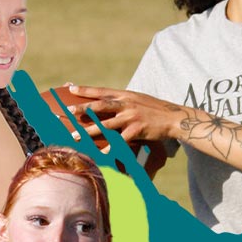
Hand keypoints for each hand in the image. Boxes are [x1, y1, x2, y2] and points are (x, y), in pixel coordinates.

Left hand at [66, 84, 186, 143]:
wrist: (174, 118)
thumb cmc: (154, 109)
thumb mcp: (138, 99)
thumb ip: (123, 100)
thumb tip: (109, 102)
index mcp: (125, 95)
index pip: (101, 91)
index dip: (86, 89)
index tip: (71, 87)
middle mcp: (126, 104)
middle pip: (100, 105)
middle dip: (83, 108)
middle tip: (68, 111)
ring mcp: (131, 117)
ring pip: (106, 124)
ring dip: (89, 130)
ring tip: (74, 135)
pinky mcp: (137, 129)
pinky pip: (120, 140)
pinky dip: (110, 148)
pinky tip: (100, 154)